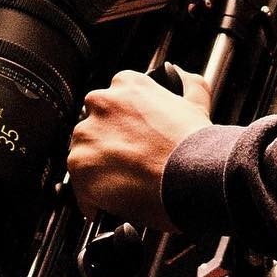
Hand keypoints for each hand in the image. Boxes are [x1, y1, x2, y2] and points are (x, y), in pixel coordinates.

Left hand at [66, 67, 212, 230]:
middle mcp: (102, 103)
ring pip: (84, 151)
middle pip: (94, 124)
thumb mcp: (197, 101)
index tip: (134, 136)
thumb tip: (179, 75)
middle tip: (129, 160)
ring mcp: (88, 133)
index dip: (124, 122)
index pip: (114, 100)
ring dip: (99, 166)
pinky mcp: (80, 164)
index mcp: (127, 84)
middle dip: (108, 141)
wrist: (191, 176)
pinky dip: (92, 196)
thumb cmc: (193, 145)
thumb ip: (187, 82)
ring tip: (124, 182)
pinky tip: (114, 201)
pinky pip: (79, 183)